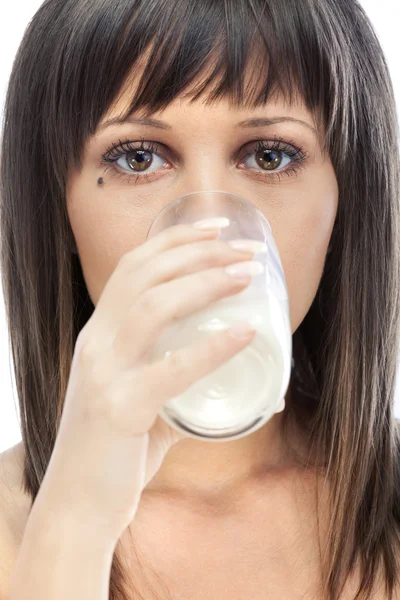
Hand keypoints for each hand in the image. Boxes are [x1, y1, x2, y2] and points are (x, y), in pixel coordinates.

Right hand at [35, 224, 256, 542]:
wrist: (78, 505)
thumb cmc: (116, 451)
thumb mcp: (143, 401)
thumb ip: (182, 385)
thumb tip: (237, 377)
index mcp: (100, 335)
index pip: (133, 267)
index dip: (175, 239)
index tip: (217, 227)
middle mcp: (96, 343)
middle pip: (145, 274)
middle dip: (199, 251)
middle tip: (246, 248)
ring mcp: (103, 373)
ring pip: (153, 306)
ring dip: (205, 283)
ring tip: (248, 275)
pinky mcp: (119, 410)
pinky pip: (170, 370)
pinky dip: (211, 348)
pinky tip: (246, 333)